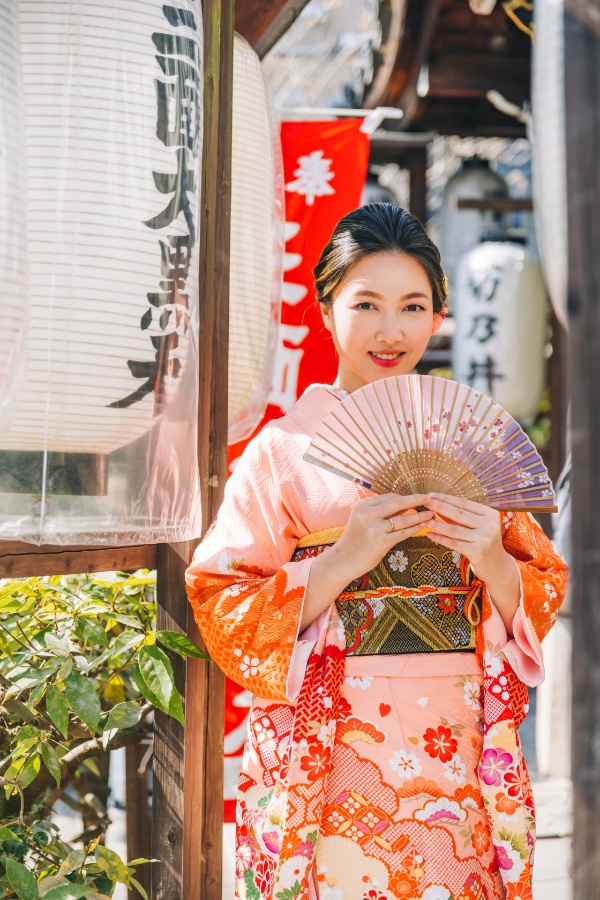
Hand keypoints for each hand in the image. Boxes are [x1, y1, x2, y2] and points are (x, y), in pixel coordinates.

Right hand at [330, 493, 433, 585]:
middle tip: (429, 499)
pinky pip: (403, 533)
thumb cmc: (355, 540)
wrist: (343, 560)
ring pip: (403, 519)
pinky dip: (414, 528)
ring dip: (419, 516)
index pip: (389, 497)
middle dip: (416, 500)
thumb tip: (406, 505)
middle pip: (397, 503)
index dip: (405, 497)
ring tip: (430, 514)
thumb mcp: (362, 520)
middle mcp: (368, 515)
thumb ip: (380, 512)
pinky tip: (422, 526)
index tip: (417, 497)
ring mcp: (374, 528)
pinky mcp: (381, 542)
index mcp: (363, 506)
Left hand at [423, 493, 519, 633]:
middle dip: (439, 507)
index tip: (431, 494)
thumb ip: (462, 516)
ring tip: (423, 519)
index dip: (446, 498)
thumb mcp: (478, 526)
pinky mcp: (477, 552)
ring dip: (436, 524)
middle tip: (424, 502)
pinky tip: (429, 534)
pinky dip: (440, 538)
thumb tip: (439, 504)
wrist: (498, 566)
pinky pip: (453, 543)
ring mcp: (484, 539)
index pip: (464, 503)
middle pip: (458, 514)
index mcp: (490, 514)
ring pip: (454, 529)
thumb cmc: (484, 542)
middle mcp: (489, 525)